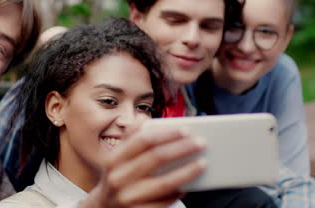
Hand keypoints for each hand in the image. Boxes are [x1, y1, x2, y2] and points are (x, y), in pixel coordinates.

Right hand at [80, 126, 205, 207]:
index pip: (143, 141)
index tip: (186, 130)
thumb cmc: (116, 179)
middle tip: (201, 143)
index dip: (166, 134)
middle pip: (156, 158)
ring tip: (203, 163)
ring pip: (164, 182)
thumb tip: (143, 118)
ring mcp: (128, 197)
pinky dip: (178, 193)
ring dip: (187, 172)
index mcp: (114, 159)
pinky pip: (164, 202)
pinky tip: (189, 186)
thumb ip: (129, 138)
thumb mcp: (116, 159)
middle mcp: (118, 178)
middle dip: (182, 149)